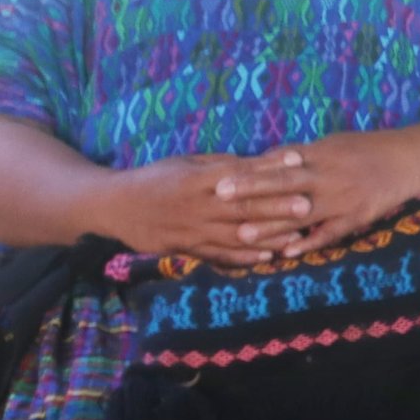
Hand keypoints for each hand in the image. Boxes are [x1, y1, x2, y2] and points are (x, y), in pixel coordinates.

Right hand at [91, 154, 303, 265]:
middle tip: (306, 205)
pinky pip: (217, 255)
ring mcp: (190, 230)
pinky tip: (267, 257)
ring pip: (234, 235)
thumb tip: (261, 162)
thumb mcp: (186, 163)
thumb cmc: (156, 178)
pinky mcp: (184, 248)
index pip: (237, 173)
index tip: (297, 164)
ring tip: (297, 237)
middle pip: (240, 207)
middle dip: (275, 207)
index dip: (267, 169)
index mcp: (195, 178)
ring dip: (267, 237)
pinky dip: (242, 257)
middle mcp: (195, 205)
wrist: (113, 206)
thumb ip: (221, 165)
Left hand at [213, 130, 419, 257]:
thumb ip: (299, 153)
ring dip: (272, 225)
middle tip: (220, 197)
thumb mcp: (332, 143)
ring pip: (301, 214)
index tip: (220, 178)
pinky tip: (287, 254)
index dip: (249, 172)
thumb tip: (264, 159)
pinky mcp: (356, 217)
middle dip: (251, 192)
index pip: (278, 164)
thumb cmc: (366, 149)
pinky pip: (329, 233)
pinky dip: (308, 243)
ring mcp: (342, 199)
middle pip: (283, 184)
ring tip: (243, 234)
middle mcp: (328, 176)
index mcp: (320, 155)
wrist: (409, 160)